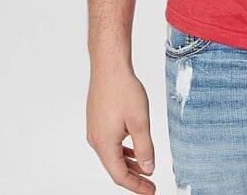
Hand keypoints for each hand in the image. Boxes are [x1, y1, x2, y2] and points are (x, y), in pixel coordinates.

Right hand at [87, 63, 156, 192]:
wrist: (109, 65)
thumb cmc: (123, 90)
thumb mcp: (140, 121)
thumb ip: (144, 148)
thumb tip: (148, 168)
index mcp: (104, 144)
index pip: (120, 175)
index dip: (136, 186)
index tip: (151, 191)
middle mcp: (96, 140)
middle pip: (115, 167)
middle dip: (134, 177)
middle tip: (150, 184)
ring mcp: (95, 130)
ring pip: (112, 154)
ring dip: (129, 163)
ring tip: (145, 168)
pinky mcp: (97, 120)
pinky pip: (110, 142)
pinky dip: (123, 149)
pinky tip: (133, 148)